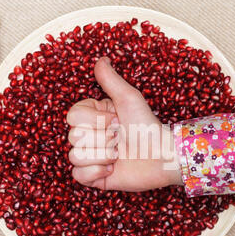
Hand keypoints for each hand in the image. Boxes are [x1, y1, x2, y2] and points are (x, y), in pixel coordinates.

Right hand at [66, 57, 182, 190]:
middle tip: (120, 139)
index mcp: (93, 116)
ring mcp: (89, 157)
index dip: (95, 120)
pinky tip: (113, 168)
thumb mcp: (128, 98)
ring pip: (75, 155)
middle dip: (103, 139)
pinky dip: (97, 172)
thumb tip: (101, 59)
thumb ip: (110, 79)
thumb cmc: (147, 127)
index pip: (72, 116)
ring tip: (119, 154)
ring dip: (103, 155)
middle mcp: (88, 135)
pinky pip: (78, 175)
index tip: (116, 120)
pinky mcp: (92, 177)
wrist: (161, 158)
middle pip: (73, 136)